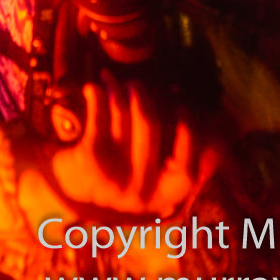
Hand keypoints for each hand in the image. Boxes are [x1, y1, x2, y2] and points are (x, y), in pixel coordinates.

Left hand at [49, 78, 215, 217]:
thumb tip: (211, 115)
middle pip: (150, 124)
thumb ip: (178, 154)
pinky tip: (93, 86)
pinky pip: (98, 114)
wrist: (67, 199)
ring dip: (118, 88)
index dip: (188, 128)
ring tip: (113, 80)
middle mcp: (143, 191)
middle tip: (137, 84)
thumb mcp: (151, 178)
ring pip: (123, 113)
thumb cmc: (119, 178)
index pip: (187, 162)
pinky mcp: (90, 161)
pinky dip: (97, 93)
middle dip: (144, 95)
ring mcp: (115, 177)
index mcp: (165, 196)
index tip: (181, 102)